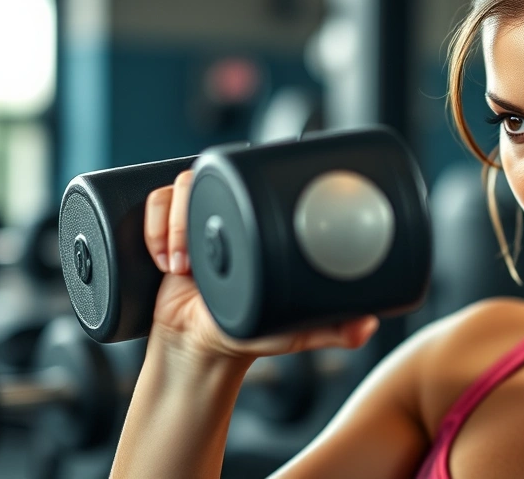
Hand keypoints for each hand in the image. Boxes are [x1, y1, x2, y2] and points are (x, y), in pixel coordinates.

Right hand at [143, 170, 378, 361]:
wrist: (196, 350)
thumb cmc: (247, 335)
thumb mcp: (291, 330)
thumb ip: (331, 329)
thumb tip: (369, 324)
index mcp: (261, 225)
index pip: (254, 176)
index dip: (242, 172)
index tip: (237, 206)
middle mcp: (231, 214)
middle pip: (213, 175)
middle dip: (197, 209)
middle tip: (196, 259)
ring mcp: (198, 219)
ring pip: (181, 186)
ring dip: (174, 223)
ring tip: (183, 266)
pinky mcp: (165, 230)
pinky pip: (154, 202)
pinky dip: (155, 227)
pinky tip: (165, 260)